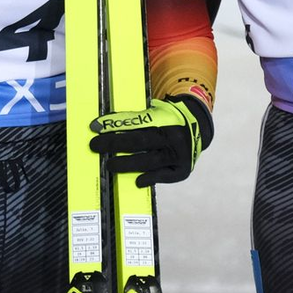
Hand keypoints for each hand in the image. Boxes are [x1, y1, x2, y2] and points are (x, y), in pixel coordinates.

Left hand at [89, 95, 212, 185]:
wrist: (198, 128)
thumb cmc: (169, 118)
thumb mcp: (156, 111)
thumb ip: (137, 118)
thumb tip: (107, 123)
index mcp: (164, 118)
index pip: (135, 121)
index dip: (115, 124)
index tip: (95, 127)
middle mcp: (172, 137)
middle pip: (139, 141)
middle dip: (114, 144)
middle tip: (95, 146)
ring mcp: (178, 155)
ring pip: (148, 161)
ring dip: (126, 164)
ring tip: (109, 165)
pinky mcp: (182, 170)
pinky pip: (162, 176)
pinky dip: (149, 178)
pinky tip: (137, 181)